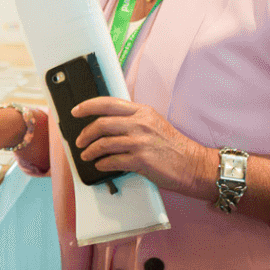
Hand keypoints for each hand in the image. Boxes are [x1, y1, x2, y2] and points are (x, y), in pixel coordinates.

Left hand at [70, 97, 213, 196]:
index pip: (108, 103)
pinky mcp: (141, 160)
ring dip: (90, 151)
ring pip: (103, 143)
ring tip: (87, 155)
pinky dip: (102, 164)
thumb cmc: (173, 146)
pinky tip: (101, 165)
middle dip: (85, 134)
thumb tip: (107, 123)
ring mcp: (140, 142)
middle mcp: (140, 124)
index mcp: (142, 112)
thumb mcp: (154, 123)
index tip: (76, 111)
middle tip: (80, 141)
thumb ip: (133, 120)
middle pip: (101, 124)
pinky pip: (112, 161)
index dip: (87, 106)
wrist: (193, 165)